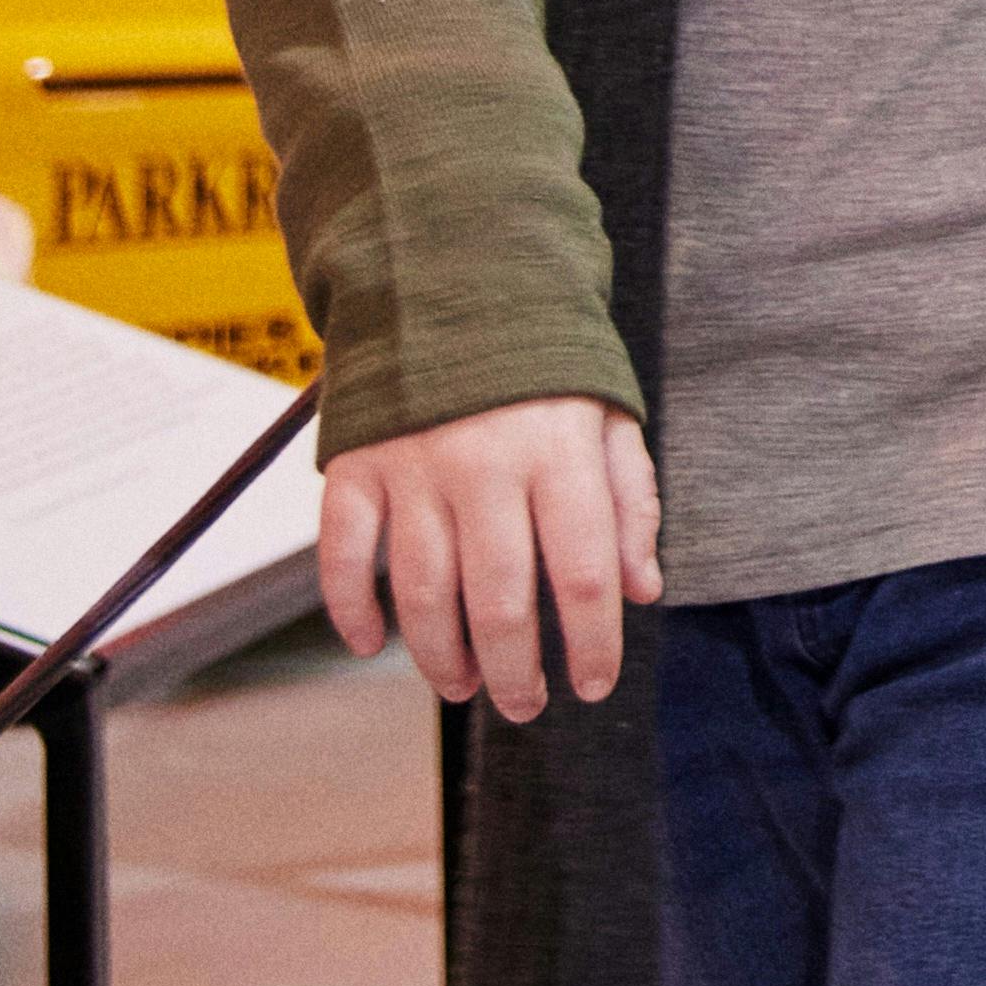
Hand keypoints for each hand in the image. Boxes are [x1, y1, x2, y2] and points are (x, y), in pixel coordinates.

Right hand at [320, 395, 659, 716]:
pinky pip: (343, 556)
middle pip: (500, 599)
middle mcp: (484, 464)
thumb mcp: (611, 417)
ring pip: (423, 591)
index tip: (594, 685)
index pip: (584, 572)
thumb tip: (642, 590)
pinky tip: (371, 643)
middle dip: (516, 669)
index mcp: (558, 452)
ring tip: (464, 687)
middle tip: (524, 704)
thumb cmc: (543, 364)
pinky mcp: (355, 466)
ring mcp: (412, 467)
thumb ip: (629, 504)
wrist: (457, 280)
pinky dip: (351, 609)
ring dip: (441, 656)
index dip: (594, 642)